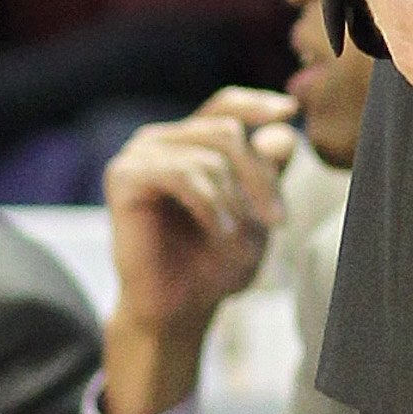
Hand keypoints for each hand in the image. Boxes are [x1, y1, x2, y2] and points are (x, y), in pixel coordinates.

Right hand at [101, 92, 293, 392]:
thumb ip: (268, 173)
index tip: (289, 111)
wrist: (177, 309)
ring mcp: (139, 155)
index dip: (258, 104)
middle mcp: (161, 141)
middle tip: (278, 221)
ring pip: (210, 154)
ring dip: (235, 200)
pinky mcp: (123, 176)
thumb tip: (285, 132)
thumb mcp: (255, 214)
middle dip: (260, 177)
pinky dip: (210, 205)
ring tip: (238, 238)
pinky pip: (183, 173)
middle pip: (227, 130)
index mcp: (190, 143)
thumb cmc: (214, 264)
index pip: (225, 104)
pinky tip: (220, 231)